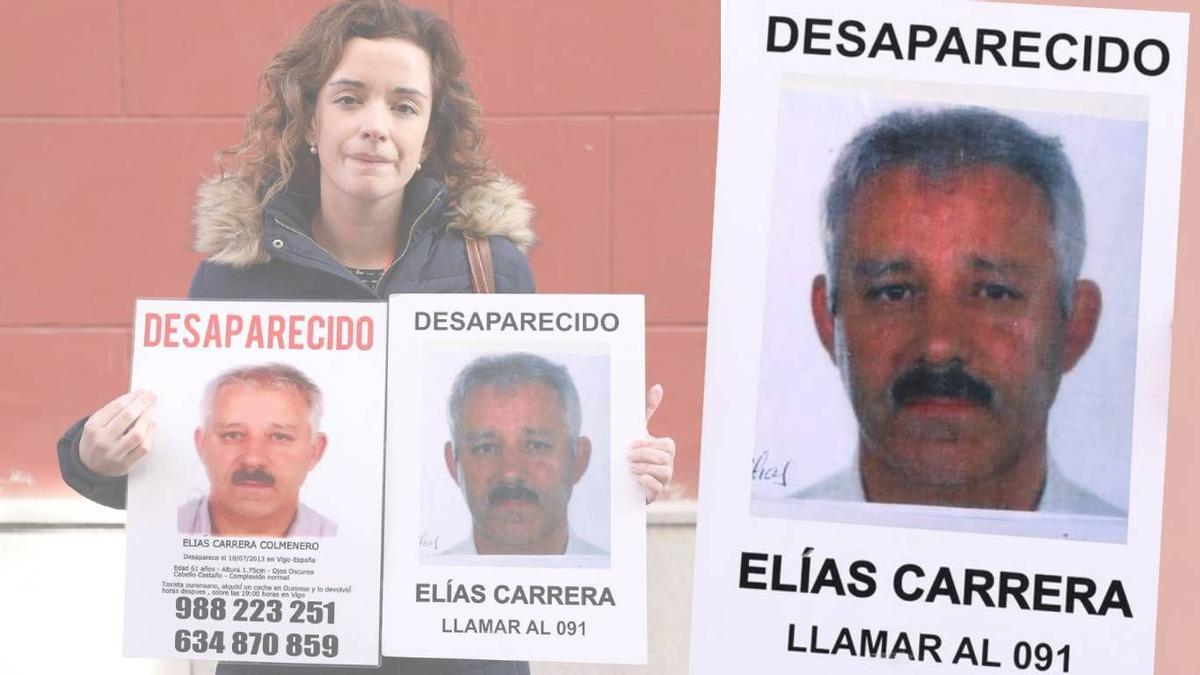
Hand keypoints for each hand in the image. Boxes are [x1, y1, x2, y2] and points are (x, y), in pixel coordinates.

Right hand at [80, 389, 157, 476]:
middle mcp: (102, 440)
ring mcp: (114, 454)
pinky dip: (150, 434)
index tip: (144, 391)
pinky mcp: (125, 465)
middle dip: (143, 403)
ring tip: (152, 409)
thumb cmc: (96, 440)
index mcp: (93, 427)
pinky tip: (152, 425)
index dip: (134, 396)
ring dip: (148, 418)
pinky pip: (143, 448)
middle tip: (153, 395)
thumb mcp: (96, 424)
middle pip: (128, 416)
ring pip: (137, 433)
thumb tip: (140, 397)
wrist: (88, 468)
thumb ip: (114, 411)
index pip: (118, 406)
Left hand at [628, 384, 675, 503]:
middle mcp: (668, 465)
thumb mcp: (640, 429)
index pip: (667, 445)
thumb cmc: (636, 450)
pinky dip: (648, 483)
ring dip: (646, 468)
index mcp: (666, 450)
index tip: (633, 443)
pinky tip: (637, 478)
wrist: (624, 476)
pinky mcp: (655, 493)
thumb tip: (658, 386)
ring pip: (664, 473)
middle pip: (665, 459)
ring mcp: (663, 480)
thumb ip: (648, 409)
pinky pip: (658, 489)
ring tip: (630, 467)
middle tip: (628, 456)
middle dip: (645, 456)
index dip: (650, 444)